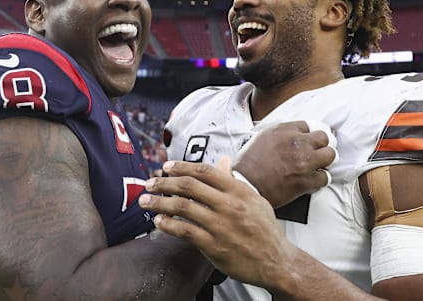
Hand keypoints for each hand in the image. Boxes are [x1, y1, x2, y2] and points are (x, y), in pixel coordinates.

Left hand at [139, 157, 298, 287]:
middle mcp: (229, 205)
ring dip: (159, 202)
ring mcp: (221, 226)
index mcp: (239, 191)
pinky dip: (168, 225)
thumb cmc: (265, 230)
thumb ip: (234, 181)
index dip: (182, 166)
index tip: (166, 167)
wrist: (277, 262)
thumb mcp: (255, 199)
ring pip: (183, 207)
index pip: (205, 171)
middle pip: (189, 186)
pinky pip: (185, 231)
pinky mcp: (214, 246)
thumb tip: (223, 160)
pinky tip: (158, 221)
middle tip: (150, 183)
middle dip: (164, 182)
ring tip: (145, 201)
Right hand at [233, 120, 335, 207]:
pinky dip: (320, 179)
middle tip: (317, 151)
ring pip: (330, 155)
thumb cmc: (248, 165)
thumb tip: (289, 137)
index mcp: (283, 130)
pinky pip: (325, 177)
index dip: (306, 135)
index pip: (306, 126)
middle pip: (323, 137)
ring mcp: (304, 161)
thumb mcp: (260, 138)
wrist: (246, 184)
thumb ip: (278, 134)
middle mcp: (296, 143)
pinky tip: (313, 180)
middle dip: (321, 145)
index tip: (307, 140)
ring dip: (325, 160)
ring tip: (318, 165)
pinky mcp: (307, 180)